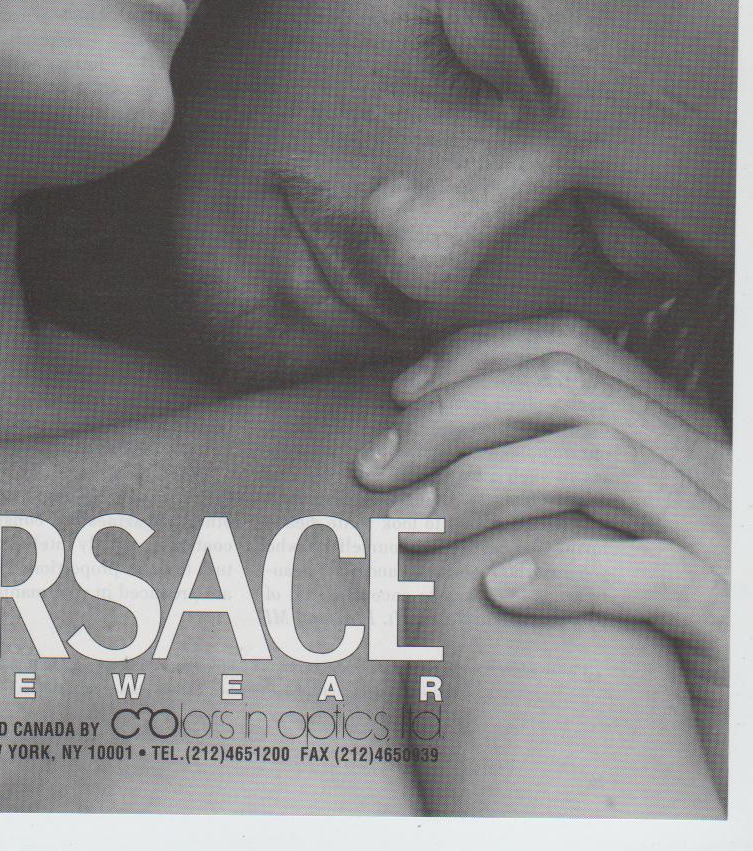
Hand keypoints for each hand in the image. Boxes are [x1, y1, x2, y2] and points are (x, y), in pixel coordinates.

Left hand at [352, 316, 729, 784]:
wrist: (720, 744)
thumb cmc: (643, 639)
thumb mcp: (599, 532)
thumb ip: (541, 477)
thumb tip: (415, 442)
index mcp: (672, 432)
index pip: (570, 349)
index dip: (475, 359)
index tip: (398, 398)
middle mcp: (707, 467)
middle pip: (569, 391)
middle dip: (454, 415)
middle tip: (376, 469)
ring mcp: (728, 539)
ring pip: (603, 462)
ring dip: (487, 483)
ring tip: (414, 527)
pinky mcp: (733, 621)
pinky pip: (655, 574)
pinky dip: (567, 573)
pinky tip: (498, 593)